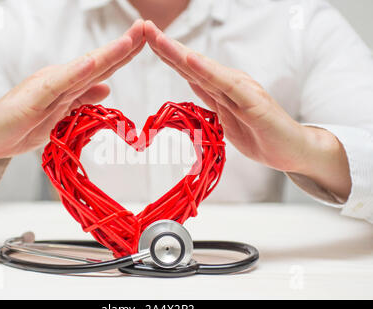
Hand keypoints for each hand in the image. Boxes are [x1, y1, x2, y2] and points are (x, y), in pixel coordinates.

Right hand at [0, 20, 144, 182]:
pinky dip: (75, 74)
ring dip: (107, 53)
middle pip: (98, 62)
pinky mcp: (34, 99)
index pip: (102, 67)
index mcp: (69, 84)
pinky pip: (57, 85)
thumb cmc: (23, 126)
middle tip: (146, 27)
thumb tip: (107, 88)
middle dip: (124, 45)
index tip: (148, 39)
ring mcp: (47, 86)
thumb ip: (82, 100)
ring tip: (129, 40)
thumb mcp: (62, 116)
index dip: (125, 53)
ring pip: (82, 68)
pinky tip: (91, 63)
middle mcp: (60, 79)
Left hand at [144, 21, 350, 198]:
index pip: (188, 69)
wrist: (295, 150)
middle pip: (192, 64)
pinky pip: (227, 86)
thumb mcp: (226, 117)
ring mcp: (242, 90)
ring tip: (158, 38)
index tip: (143, 41)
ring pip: (205, 69)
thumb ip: (211, 97)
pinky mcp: (253, 102)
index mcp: (221, 87)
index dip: (166, 54)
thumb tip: (191, 81)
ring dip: (179, 53)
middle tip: (144, 28)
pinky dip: (207, 72)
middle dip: (166, 46)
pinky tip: (190, 60)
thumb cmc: (262, 135)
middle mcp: (230, 83)